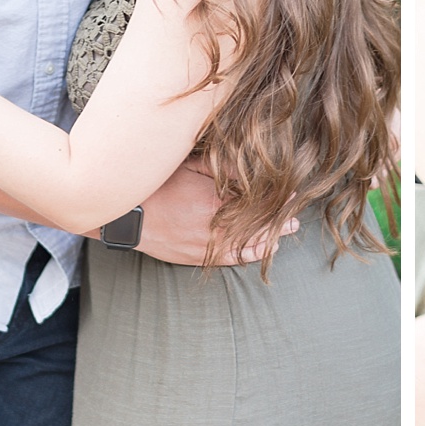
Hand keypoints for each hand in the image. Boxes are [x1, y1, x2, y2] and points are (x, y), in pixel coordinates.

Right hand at [138, 155, 299, 266]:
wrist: (129, 216)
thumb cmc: (159, 185)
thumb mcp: (191, 166)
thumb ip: (223, 169)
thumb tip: (252, 173)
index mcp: (215, 202)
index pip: (258, 203)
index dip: (277, 201)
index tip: (291, 195)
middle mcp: (216, 228)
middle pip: (258, 226)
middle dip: (279, 221)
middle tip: (295, 216)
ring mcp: (208, 246)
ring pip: (249, 246)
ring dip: (271, 239)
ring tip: (287, 232)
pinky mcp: (199, 258)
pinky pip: (233, 259)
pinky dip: (252, 254)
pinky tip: (265, 248)